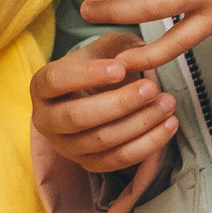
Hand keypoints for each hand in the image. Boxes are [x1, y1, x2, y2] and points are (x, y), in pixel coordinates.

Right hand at [32, 32, 178, 174]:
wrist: (97, 95)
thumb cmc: (100, 66)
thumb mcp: (105, 48)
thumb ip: (119, 48)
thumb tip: (135, 62)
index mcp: (41, 85)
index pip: (56, 81)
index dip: (87, 75)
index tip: (121, 68)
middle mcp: (45, 119)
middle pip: (78, 117)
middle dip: (120, 103)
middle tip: (151, 87)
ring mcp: (65, 146)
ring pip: (101, 141)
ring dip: (139, 123)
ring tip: (167, 103)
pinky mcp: (88, 164)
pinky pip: (118, 160)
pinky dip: (148, 144)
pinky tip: (170, 124)